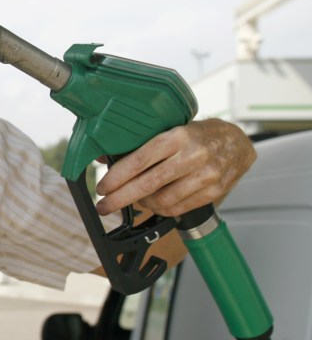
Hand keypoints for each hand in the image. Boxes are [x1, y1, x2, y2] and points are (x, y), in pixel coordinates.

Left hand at [94, 119, 255, 216]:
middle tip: (104, 206)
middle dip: (120, 198)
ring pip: (162, 200)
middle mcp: (193, 156)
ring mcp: (206, 176)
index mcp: (177, 137)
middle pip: (148, 184)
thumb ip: (139, 144)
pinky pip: (177, 209)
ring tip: (133, 200)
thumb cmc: (198, 135)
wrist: (238, 142)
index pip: (140, 160)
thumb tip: (103, 156)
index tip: (102, 187)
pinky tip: (152, 204)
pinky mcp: (214, 192)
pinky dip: (160, 209)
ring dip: (141, 204)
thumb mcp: (170, 129)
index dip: (117, 177)